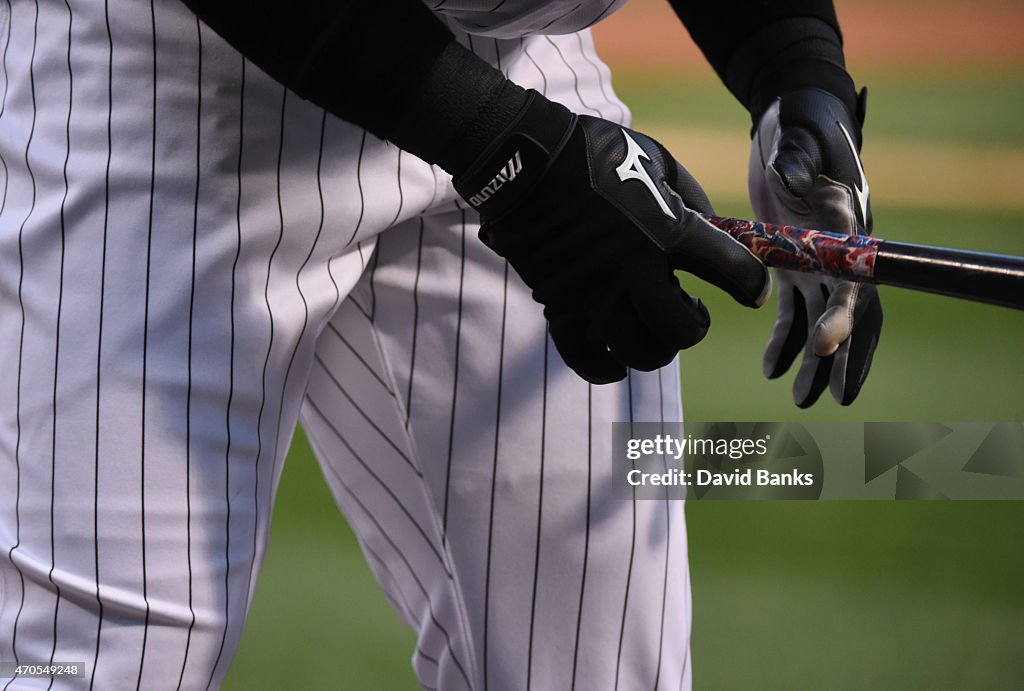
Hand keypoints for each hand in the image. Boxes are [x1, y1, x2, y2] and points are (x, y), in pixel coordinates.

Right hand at [454, 91, 769, 383]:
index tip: (753, 292)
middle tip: (690, 310)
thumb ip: (693, 200)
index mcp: (667, 228)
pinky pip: (584, 357)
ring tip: (652, 332)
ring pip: (637, 351)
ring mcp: (592, 290)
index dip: (752, 285)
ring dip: (654, 348)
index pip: (732, 271)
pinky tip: (616, 365)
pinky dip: (605, 369)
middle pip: (682, 331)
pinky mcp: (558, 303)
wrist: (524, 159)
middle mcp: (632, 266)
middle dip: (694, 326)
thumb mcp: (658, 160)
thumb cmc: (596, 154)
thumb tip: (716, 235)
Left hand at [749, 88, 882, 406]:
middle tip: (834, 397)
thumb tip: (784, 178)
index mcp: (847, 224)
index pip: (852, 278)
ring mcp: (819, 259)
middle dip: (844, 356)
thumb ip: (794, 159)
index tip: (826, 346)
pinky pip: (793, 310)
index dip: (842, 315)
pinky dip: (785, 339)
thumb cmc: (799, 125)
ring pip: (822, 319)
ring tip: (800, 398)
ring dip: (814, 360)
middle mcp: (842, 249)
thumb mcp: (796, 136)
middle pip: (849, 311)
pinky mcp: (793, 262)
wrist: (794, 121)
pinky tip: (772, 368)